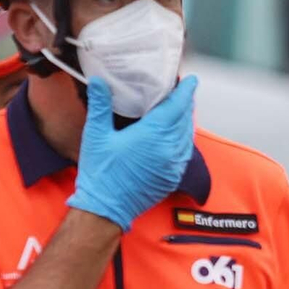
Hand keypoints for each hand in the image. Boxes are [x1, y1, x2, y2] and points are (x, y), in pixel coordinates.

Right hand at [67, 75, 195, 230]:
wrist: (106, 208)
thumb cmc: (100, 172)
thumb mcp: (97, 134)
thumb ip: (100, 105)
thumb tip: (100, 80)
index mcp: (153, 135)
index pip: (176, 106)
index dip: (185, 91)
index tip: (191, 80)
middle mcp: (169, 149)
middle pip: (184, 120)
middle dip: (186, 103)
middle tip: (183, 91)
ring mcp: (173, 165)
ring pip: (187, 137)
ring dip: (186, 121)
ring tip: (181, 109)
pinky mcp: (173, 178)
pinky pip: (185, 153)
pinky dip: (184, 139)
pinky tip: (177, 135)